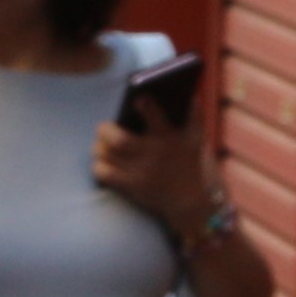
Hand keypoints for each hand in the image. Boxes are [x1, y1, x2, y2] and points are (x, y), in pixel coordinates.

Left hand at [92, 110, 214, 238]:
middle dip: (106, 130)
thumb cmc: (192, 165)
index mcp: (169, 139)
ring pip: (107, 155)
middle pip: (119, 140)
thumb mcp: (197, 139)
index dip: (147, 107)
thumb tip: (192, 94)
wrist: (190, 202)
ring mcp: (140, 172)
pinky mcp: (131, 186)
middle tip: (103, 127)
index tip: (138, 98)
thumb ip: (194, 116)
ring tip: (99, 144)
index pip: (157, 119)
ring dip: (98, 147)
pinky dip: (98, 166)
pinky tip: (100, 162)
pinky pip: (105, 174)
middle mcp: (153, 155)